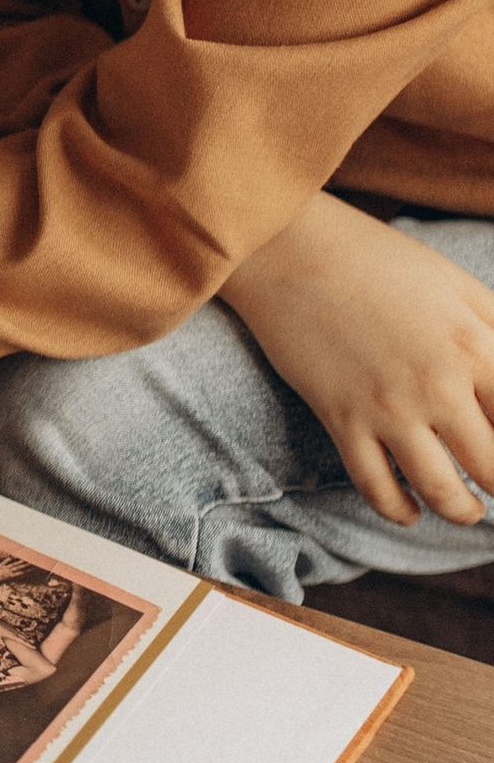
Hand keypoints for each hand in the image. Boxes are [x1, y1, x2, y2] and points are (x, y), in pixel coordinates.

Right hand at [221, 194, 493, 526]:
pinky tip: (410, 510)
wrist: (288, 250)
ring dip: (463, 512)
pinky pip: (377, 489)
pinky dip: (399, 511)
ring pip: (443, 492)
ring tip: (468, 510)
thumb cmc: (376, 258)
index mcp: (476, 345)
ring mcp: (388, 408)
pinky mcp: (342, 421)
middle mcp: (439, 385)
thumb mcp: (455, 282)